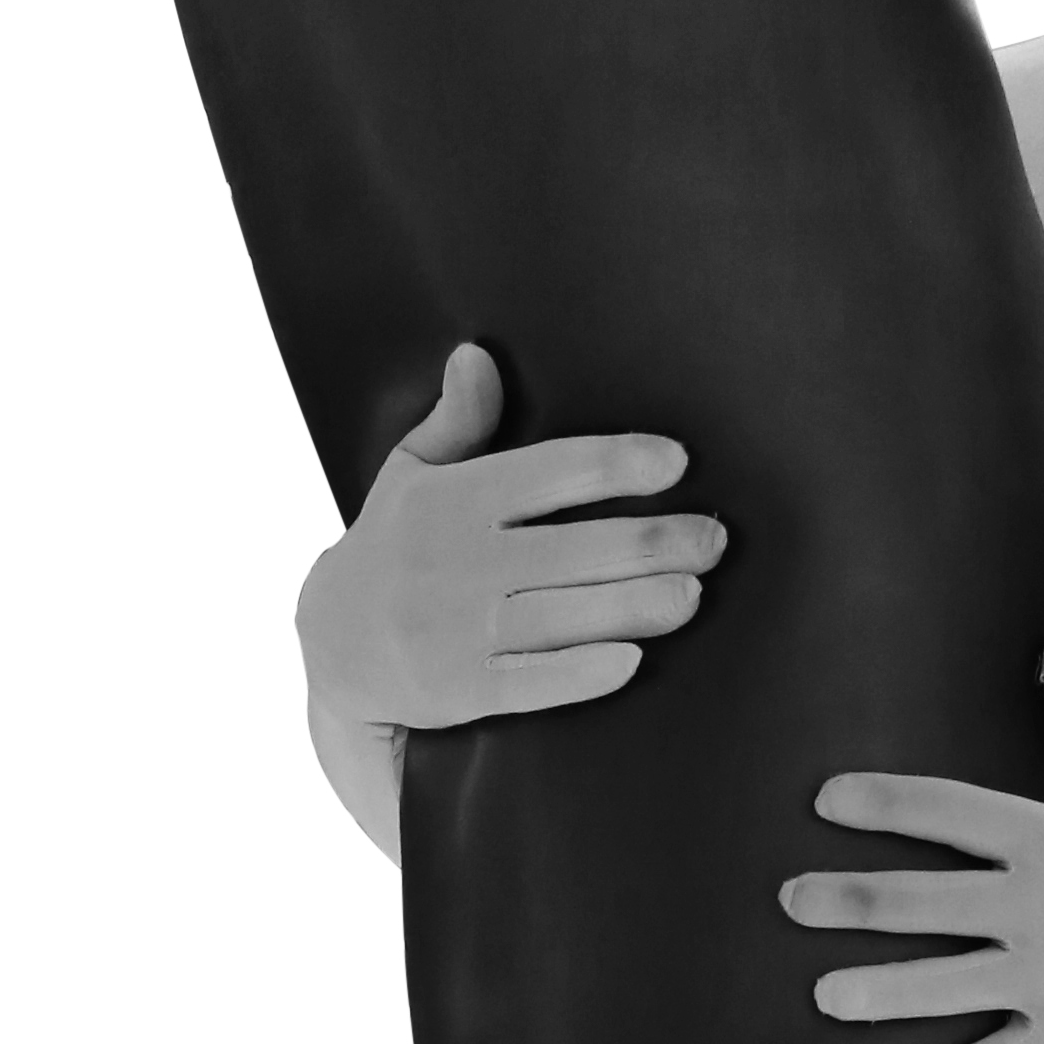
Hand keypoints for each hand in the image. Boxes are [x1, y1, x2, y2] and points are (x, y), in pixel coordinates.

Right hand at [293, 341, 725, 740]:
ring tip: (693, 592)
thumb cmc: (393, 550)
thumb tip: (476, 354)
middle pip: (574, 547)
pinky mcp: (462, 689)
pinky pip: (532, 683)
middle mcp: (456, 561)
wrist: (330, 647)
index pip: (549, 472)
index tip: (676, 461)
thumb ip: (455, 421)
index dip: (616, 464)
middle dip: (653, 542)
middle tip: (713, 538)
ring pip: (563, 614)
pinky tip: (633, 659)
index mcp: (453, 499)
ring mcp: (458, 629)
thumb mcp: (408, 477)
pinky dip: (582, 673)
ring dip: (636, 604)